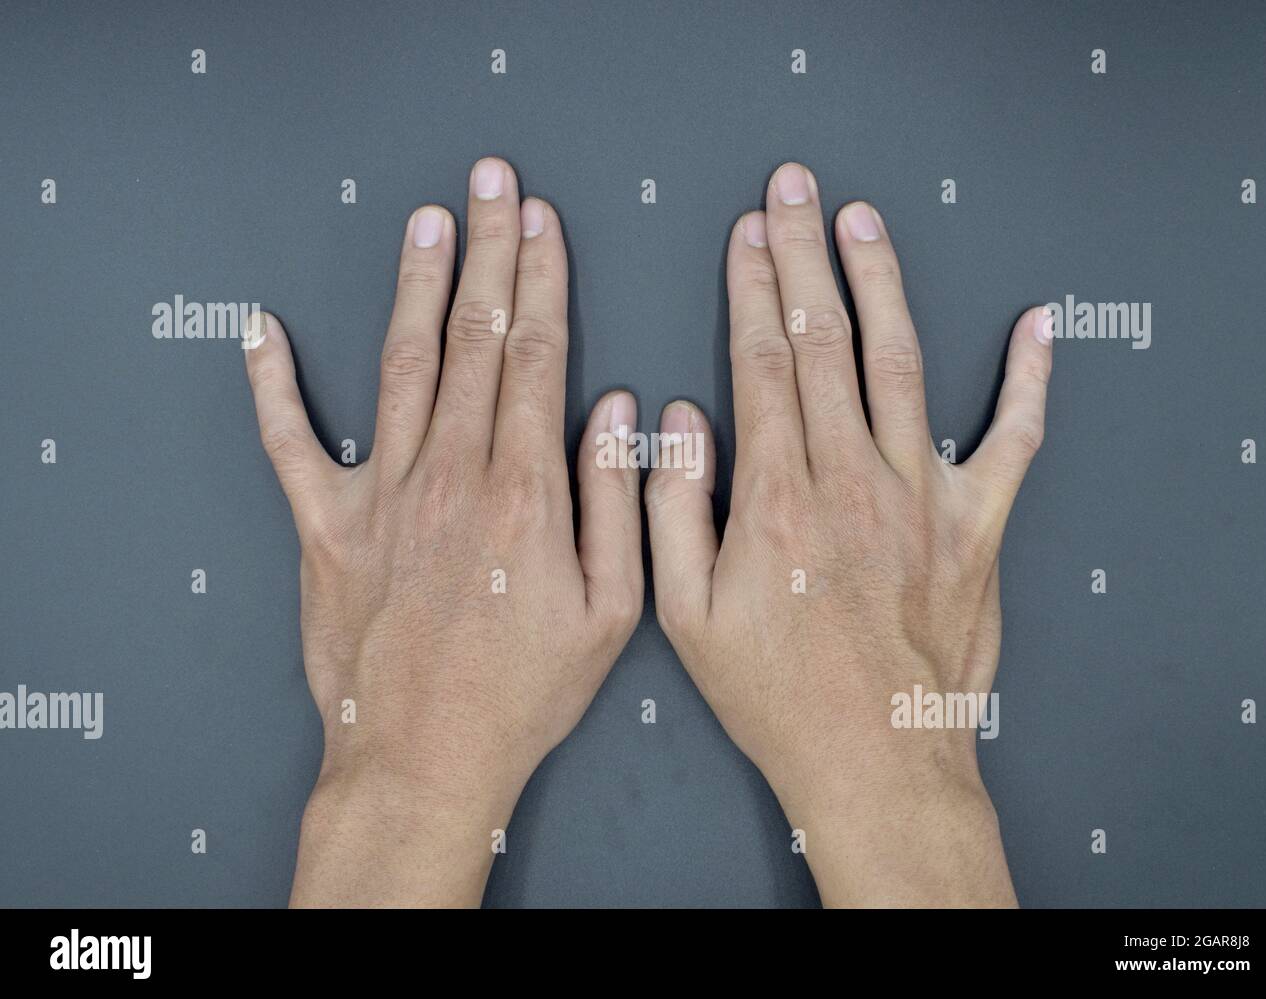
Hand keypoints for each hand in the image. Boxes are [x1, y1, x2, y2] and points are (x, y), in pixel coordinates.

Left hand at [243, 158, 641, 905]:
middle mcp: (449, 474)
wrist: (421, 758)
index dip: (542, 280)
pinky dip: (273, 385)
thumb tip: (618, 410)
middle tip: (493, 184)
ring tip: (429, 220)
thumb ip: (618, 501)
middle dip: (488, 251)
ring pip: (402, 364)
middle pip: (473, 338)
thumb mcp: (611, 612)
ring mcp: (380, 495)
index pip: (535, 356)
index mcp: (523, 490)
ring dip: (418, 285)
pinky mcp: (325, 527)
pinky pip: (289, 443)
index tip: (544, 224)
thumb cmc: (520, 694)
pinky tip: (262, 331)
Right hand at [645, 162, 1053, 906]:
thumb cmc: (778, 695)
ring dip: (880, 283)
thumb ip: (669, 508)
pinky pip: (1014, 441)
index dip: (753, 288)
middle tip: (794, 191)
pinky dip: (1030, 383)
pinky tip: (1036, 328)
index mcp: (776, 496)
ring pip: (900, 362)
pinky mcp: (977, 526)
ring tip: (862, 221)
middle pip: (825, 340)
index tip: (747, 235)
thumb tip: (674, 419)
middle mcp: (850, 477)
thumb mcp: (685, 617)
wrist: (876, 758)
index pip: (762, 360)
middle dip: (804, 255)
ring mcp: (922, 497)